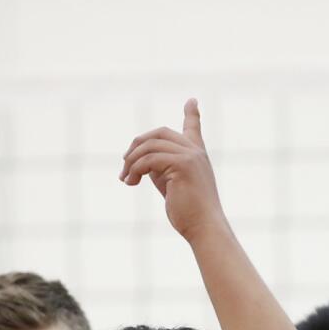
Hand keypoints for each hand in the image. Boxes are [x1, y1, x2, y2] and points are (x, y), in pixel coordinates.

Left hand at [121, 99, 227, 242]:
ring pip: (150, 146)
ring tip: (125, 179)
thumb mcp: (172, 186)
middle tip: (124, 164)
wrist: (205, 228)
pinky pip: (149, 159)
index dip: (192, 114)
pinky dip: (135, 169)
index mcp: (197, 155)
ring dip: (131, 161)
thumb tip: (141, 162)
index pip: (193, 128)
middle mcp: (195, 152)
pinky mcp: (182, 165)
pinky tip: (131, 182)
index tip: (192, 101)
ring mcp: (190, 156)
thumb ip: (161, 169)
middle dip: (137, 145)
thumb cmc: (189, 214)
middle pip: (159, 133)